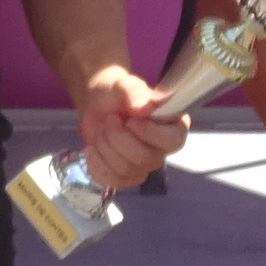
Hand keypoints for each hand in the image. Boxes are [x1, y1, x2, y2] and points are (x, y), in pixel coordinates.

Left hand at [74, 66, 185, 195]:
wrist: (97, 105)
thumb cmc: (116, 92)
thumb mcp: (123, 84)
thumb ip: (134, 92)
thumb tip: (144, 108)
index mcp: (171, 125)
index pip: (173, 141)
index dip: (151, 134)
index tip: (131, 120)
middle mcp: (161, 149)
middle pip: (145, 158)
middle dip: (119, 138)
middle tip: (110, 119)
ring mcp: (143, 166)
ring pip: (126, 170)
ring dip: (106, 148)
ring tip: (102, 130)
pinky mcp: (125, 176)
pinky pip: (112, 181)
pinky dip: (97, 165)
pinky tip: (92, 149)